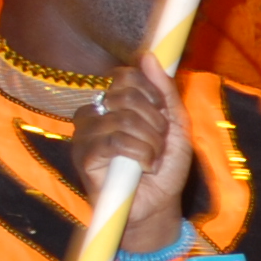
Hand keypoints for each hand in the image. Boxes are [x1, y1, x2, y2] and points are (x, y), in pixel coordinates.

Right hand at [73, 62, 192, 246]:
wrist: (159, 204)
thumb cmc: (165, 166)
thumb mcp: (176, 124)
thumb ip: (164, 90)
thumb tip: (148, 56)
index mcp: (113, 102)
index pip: (125, 76)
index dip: (151, 94)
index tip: (162, 116)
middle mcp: (95, 113)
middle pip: (126, 96)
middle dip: (155, 122)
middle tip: (158, 144)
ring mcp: (86, 134)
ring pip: (124, 119)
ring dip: (151, 142)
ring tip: (152, 159)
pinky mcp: (84, 156)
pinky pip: (115, 141)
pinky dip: (140, 154)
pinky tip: (144, 167)